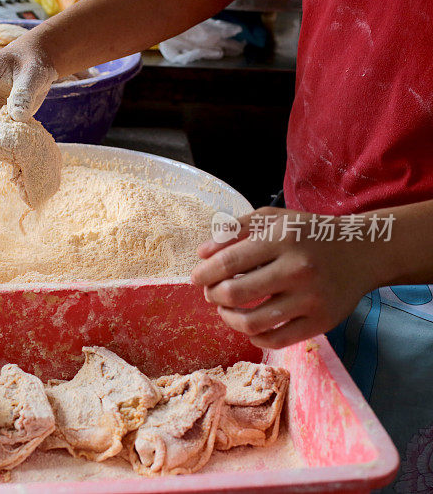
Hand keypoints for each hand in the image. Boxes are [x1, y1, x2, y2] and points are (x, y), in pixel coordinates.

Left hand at [190, 207, 379, 348]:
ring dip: (229, 318)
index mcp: (282, 239)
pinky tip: (250, 326)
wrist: (363, 251)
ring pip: (252, 323)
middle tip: (212, 293)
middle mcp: (297, 269)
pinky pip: (276, 340)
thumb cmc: (307, 233)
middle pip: (235, 294)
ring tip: (227, 310)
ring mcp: (311, 298)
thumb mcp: (273, 219)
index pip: (228, 262)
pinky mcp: (322, 322)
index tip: (196, 278)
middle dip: (213, 296)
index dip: (204, 273)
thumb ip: (235, 230)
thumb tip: (202, 254)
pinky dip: (255, 337)